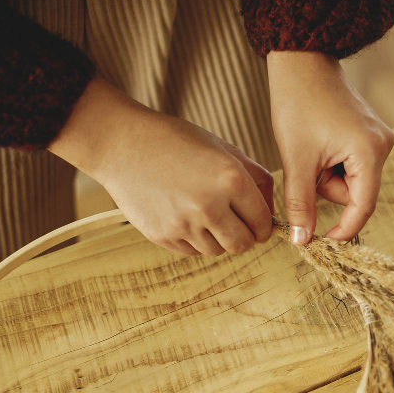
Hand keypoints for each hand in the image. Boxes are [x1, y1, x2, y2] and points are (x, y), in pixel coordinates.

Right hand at [48, 78, 274, 255]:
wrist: (121, 144)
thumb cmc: (176, 141)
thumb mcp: (223, 148)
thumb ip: (254, 177)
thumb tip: (272, 209)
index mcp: (231, 180)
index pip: (262, 222)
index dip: (264, 225)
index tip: (259, 223)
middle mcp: (210, 206)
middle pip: (243, 244)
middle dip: (246, 236)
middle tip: (239, 225)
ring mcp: (184, 224)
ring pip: (218, 250)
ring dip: (219, 238)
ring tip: (207, 215)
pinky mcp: (163, 236)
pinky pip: (193, 251)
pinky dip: (196, 240)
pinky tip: (186, 216)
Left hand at [267, 51, 393, 244]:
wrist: (302, 63)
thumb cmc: (298, 104)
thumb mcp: (296, 160)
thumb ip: (300, 204)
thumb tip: (303, 240)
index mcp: (370, 151)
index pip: (362, 206)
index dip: (344, 229)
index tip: (324, 241)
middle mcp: (383, 145)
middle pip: (355, 193)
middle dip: (327, 187)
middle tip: (305, 165)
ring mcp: (379, 138)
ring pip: (351, 180)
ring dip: (327, 175)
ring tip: (311, 149)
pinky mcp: (370, 134)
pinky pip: (352, 164)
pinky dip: (332, 163)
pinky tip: (319, 142)